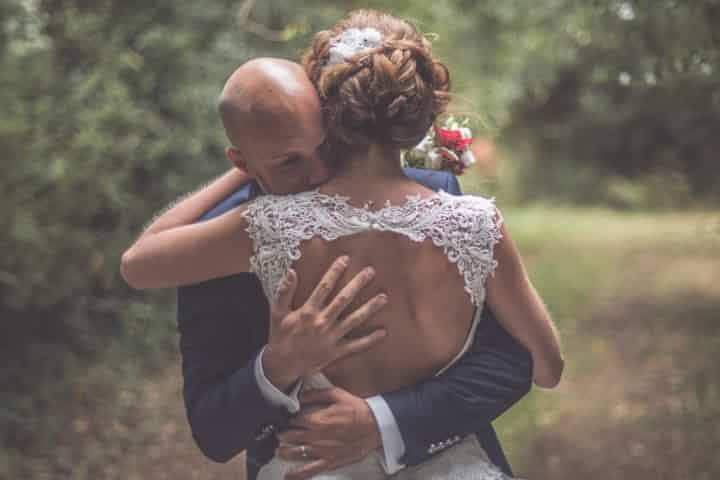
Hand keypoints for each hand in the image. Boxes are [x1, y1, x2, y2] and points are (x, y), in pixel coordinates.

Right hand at [262, 256, 388, 390]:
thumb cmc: (280, 336)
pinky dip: (370, 340)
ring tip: (383, 297)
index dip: (335, 272)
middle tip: (370, 271)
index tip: (345, 259)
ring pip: (354, 320)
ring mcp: (331, 337)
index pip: (324, 287)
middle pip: (343, 299)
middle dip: (357, 284)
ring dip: (370, 308)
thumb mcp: (277, 312)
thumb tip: (291, 272)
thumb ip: (285, 291)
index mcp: (308, 312)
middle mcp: (322, 322)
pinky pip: (356, 345)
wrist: (282, 365)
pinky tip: (383, 332)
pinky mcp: (336, 351)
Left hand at [276, 387, 381, 479]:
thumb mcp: (337, 394)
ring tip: (280, 450)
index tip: (284, 419)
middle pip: (290, 437)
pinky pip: (310, 470)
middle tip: (279, 434)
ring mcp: (322, 451)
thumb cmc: (357, 410)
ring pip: (296, 453)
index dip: (287, 419)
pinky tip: (288, 475)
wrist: (374, 426)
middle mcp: (316, 436)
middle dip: (282, 435)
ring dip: (284, 452)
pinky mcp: (329, 461)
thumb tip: (300, 395)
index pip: (293, 420)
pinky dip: (297, 474)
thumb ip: (316, 394)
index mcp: (317, 419)